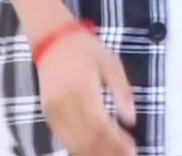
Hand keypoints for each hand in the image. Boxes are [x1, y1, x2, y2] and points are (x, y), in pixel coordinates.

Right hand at [38, 26, 136, 154]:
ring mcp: (53, 113)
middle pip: (88, 140)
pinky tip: (94, 151)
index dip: (117, 143)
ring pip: (75, 144)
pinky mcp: (48, 116)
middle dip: (108, 152)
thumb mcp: (111, 62)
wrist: (53, 38)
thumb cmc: (86, 49)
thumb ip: (122, 91)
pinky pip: (64, 140)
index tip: (133, 149)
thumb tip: (131, 121)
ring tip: (114, 155)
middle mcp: (65, 105)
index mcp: (82, 89)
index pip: (101, 126)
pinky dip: (80, 149)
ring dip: (95, 154)